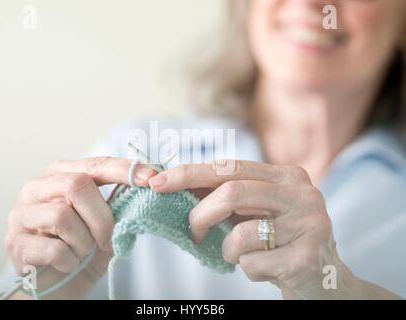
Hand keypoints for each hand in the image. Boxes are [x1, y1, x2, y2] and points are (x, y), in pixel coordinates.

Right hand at [5, 157, 154, 298]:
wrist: (58, 284)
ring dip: (84, 242)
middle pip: (76, 185)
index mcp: (60, 175)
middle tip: (107, 239)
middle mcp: (36, 188)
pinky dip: (70, 261)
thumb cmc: (82, 247)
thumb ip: (116, 201)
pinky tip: (68, 264)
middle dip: (101, 217)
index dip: (123, 170)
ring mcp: (21, 215)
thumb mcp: (103, 221)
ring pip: (63, 216)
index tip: (149, 179)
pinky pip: (54, 248)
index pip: (94, 165)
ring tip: (83, 253)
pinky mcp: (15, 243)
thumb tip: (148, 182)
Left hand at [148, 160, 351, 298]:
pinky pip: (254, 264)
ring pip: (241, 234)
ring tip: (243, 256)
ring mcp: (310, 224)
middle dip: (200, 215)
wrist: (326, 281)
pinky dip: (248, 270)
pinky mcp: (308, 257)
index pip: (230, 166)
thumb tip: (173, 186)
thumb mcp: (255, 213)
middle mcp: (302, 193)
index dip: (190, 173)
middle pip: (232, 193)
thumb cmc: (280, 243)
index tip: (158, 183)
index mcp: (286, 176)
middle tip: (193, 232)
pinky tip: (268, 270)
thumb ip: (225, 198)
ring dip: (230, 251)